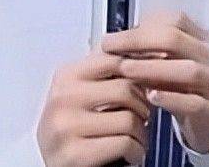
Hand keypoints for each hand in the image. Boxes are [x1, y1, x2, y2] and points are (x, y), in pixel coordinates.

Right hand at [37, 50, 150, 166]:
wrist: (57, 165)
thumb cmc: (76, 128)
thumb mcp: (84, 94)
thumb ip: (107, 73)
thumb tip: (151, 54)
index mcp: (66, 76)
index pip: (116, 60)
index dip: (140, 73)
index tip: (147, 86)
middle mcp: (61, 98)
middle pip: (126, 88)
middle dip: (144, 106)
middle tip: (144, 117)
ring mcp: (64, 127)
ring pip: (128, 119)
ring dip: (142, 132)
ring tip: (138, 137)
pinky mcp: (73, 154)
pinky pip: (124, 144)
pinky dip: (137, 151)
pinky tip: (132, 153)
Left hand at [103, 10, 208, 154]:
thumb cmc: (191, 91)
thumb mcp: (174, 67)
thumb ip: (153, 54)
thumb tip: (118, 42)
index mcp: (203, 41)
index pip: (175, 21)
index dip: (142, 26)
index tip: (114, 38)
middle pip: (177, 40)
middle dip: (140, 42)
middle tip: (111, 48)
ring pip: (189, 70)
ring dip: (153, 68)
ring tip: (125, 69)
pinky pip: (194, 103)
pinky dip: (171, 98)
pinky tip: (150, 96)